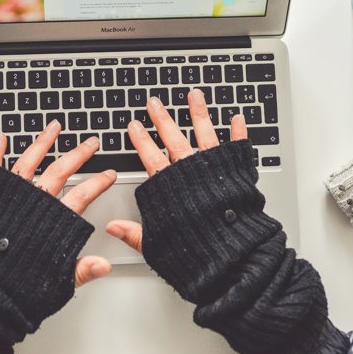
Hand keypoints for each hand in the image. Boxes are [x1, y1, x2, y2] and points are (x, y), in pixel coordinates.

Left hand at [0, 120, 116, 286]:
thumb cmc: (15, 286)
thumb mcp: (57, 282)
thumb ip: (82, 270)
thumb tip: (104, 265)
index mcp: (52, 222)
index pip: (82, 195)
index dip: (98, 183)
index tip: (108, 173)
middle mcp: (33, 204)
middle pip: (61, 170)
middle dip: (78, 154)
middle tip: (90, 142)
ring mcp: (12, 197)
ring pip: (31, 161)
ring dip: (43, 142)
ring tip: (54, 127)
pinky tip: (2, 138)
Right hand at [106, 88, 247, 252]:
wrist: (233, 258)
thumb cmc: (197, 254)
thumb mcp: (157, 245)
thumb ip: (134, 233)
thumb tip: (113, 228)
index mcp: (170, 188)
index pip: (150, 157)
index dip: (141, 140)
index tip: (134, 125)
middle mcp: (191, 173)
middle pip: (173, 138)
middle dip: (162, 118)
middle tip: (155, 103)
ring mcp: (215, 170)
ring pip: (204, 134)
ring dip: (199, 113)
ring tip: (194, 95)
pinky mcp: (237, 174)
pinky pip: (238, 148)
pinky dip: (238, 132)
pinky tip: (236, 117)